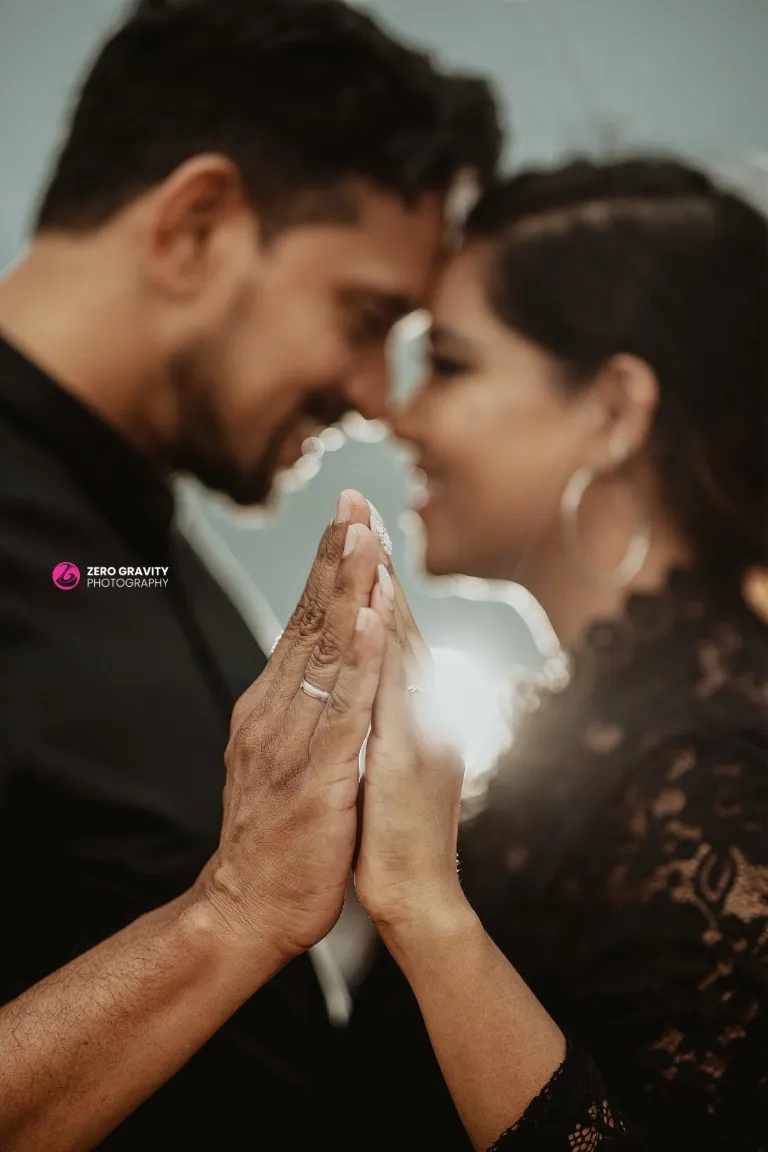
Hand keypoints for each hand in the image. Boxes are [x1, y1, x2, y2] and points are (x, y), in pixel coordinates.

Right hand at [196, 491, 384, 967]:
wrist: (248, 908)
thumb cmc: (277, 835)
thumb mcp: (282, 758)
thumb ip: (300, 713)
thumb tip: (321, 674)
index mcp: (273, 704)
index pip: (304, 622)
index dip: (328, 570)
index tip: (348, 519)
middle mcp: (276, 709)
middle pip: (310, 620)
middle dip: (335, 557)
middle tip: (353, 500)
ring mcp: (293, 738)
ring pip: (325, 650)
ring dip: (347, 589)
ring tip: (364, 536)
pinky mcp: (317, 772)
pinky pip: (341, 706)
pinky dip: (355, 659)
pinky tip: (368, 619)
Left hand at [355, 562, 467, 941]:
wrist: (414, 900)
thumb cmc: (394, 836)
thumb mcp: (386, 763)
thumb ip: (386, 717)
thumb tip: (373, 679)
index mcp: (411, 709)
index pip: (388, 631)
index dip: (372, 579)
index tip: (356, 529)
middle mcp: (422, 711)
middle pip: (396, 625)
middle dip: (374, 563)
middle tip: (359, 505)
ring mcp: (421, 733)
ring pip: (400, 650)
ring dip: (383, 591)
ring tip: (367, 536)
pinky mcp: (411, 762)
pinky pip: (394, 697)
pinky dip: (386, 651)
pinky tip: (379, 613)